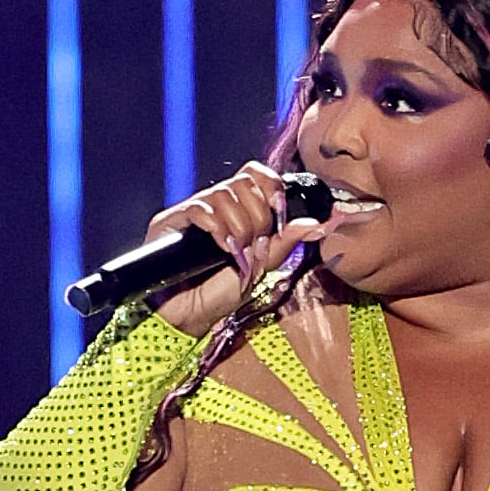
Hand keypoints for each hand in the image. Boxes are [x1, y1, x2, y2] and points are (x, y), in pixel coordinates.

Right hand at [145, 161, 327, 338]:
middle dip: (257, 217)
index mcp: (238, 209)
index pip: (255, 174)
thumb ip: (286, 242)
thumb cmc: (221, 293)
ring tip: (235, 253)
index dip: (270, 187)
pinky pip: (200, 207)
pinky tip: (220, 247)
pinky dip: (216, 226)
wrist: (190, 316)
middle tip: (253, 246)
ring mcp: (194, 210)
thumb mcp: (262, 267)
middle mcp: (216, 204)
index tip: (278, 212)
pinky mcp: (171, 220)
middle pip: (243, 181)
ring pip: (224, 193)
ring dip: (238, 227)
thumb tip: (318, 225)